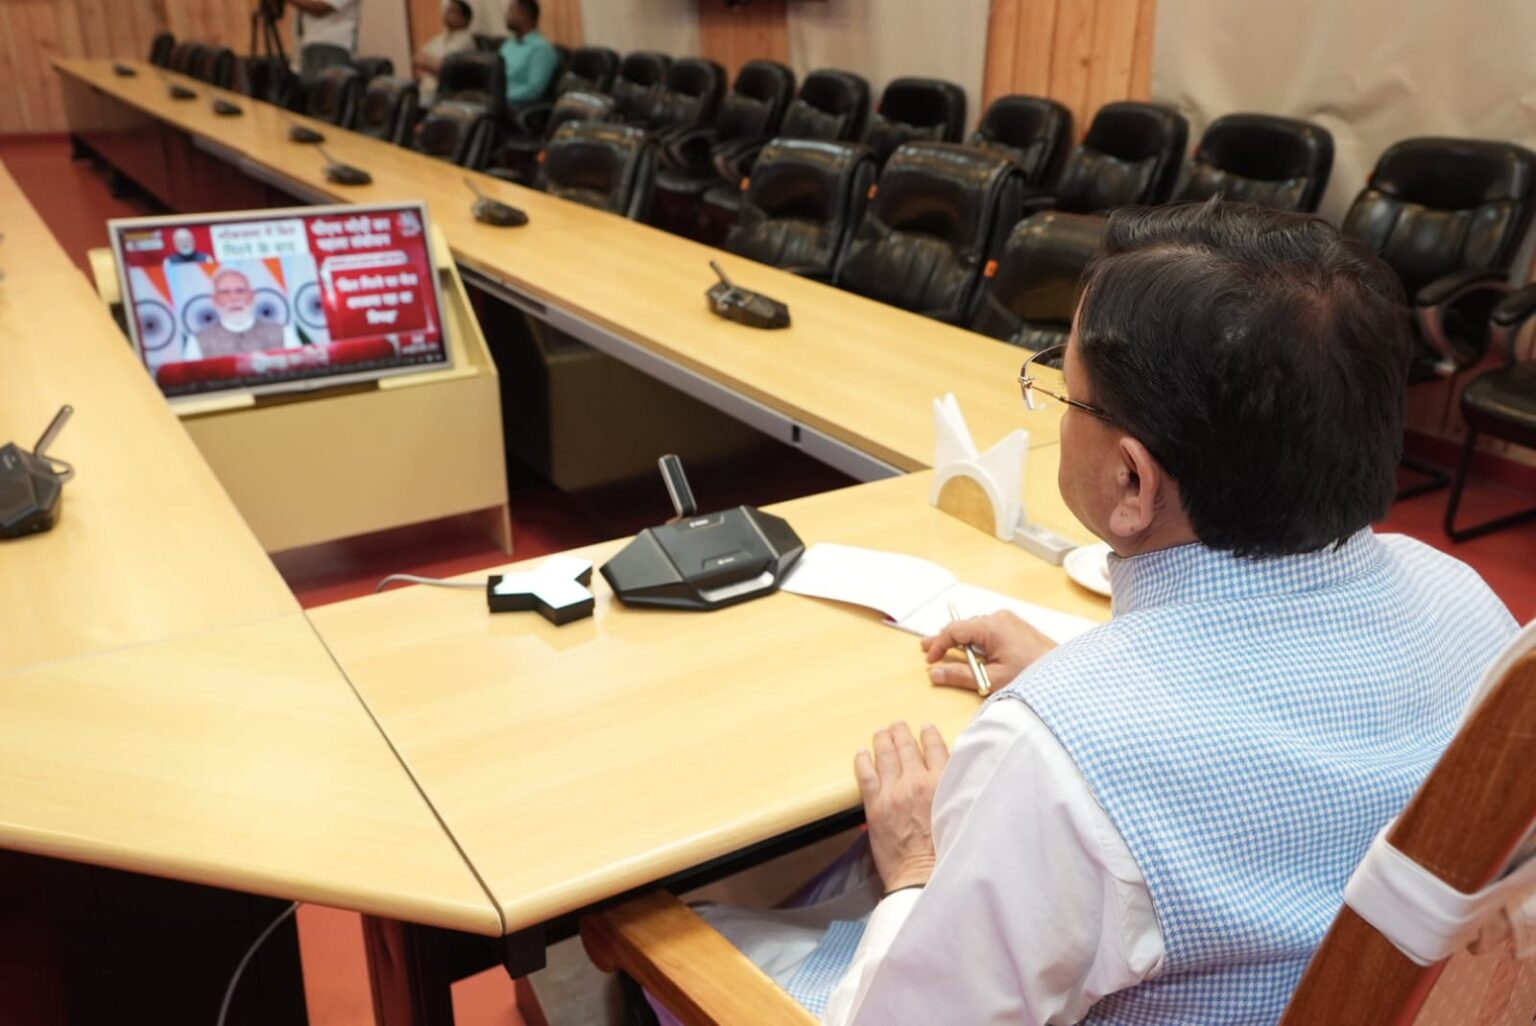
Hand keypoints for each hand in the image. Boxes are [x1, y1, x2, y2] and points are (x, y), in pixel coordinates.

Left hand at [854, 722, 948, 891]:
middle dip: (902, 732)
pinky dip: (863, 760)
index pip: (936, 747)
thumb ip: (956, 789)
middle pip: (907, 747)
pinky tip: (862, 753)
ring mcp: (893, 791)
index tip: (926, 729)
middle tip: (898, 725)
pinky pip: (865, 774)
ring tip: (882, 732)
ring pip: (886, 755)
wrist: (922, 876)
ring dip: (883, 739)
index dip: (930, 735)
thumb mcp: (960, 813)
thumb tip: (951, 774)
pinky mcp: (875, 805)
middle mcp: (917, 782)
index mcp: (942, 783)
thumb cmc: (946, 851)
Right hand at [921, 610, 1055, 692]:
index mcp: (991, 627)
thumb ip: (960, 675)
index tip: (930, 659)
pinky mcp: (1017, 628)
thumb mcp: (992, 679)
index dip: (938, 644)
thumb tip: (936, 672)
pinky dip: (977, 640)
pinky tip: (972, 651)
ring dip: (962, 640)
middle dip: (946, 640)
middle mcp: (999, 618)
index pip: (954, 630)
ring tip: (947, 650)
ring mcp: (1010, 621)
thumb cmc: (1031, 675)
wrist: (1064, 675)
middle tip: (928, 648)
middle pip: (964, 626)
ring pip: (976, 628)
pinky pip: (989, 630)